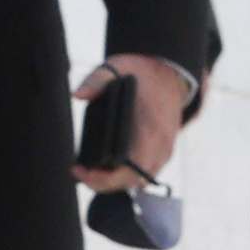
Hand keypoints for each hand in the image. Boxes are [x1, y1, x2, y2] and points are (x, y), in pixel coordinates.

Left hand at [71, 54, 186, 191]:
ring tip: (90, 169)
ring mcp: (164, 151)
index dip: (102, 179)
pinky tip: (107, 166)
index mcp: (151, 131)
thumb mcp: (117, 67)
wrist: (171, 73)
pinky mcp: (163, 150)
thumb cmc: (143, 73)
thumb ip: (96, 80)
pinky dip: (126, 174)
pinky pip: (144, 172)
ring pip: (138, 180)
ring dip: (115, 180)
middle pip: (131, 182)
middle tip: (80, 170)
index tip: (79, 169)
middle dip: (102, 182)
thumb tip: (78, 95)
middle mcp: (161, 147)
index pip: (128, 172)